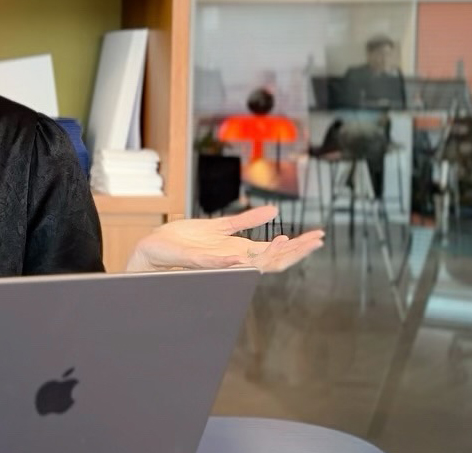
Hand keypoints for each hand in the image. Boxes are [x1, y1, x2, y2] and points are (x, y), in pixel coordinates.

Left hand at [127, 205, 325, 272]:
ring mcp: (216, 263)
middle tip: (317, 240)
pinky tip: (242, 255)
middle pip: (271, 261)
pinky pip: (216, 263)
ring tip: (288, 241)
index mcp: (239, 252)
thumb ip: (247, 221)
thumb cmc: (185, 241)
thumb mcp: (221, 226)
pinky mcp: (196, 260)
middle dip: (295, 251)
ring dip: (269, 253)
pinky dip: (229, 261)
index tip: (319, 236)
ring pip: (248, 264)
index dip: (298, 246)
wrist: (155, 248)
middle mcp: (232, 261)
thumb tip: (274, 211)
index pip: (275, 253)